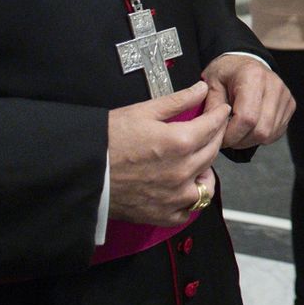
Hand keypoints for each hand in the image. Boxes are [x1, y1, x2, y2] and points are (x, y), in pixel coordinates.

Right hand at [108, 81, 229, 225]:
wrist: (83, 171)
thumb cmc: (107, 140)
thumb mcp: (144, 111)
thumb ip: (178, 100)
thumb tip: (201, 89)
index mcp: (180, 142)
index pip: (213, 126)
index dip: (219, 115)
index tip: (221, 111)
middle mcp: (182, 171)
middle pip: (213, 152)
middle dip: (217, 136)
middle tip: (213, 129)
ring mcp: (173, 196)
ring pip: (206, 185)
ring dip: (206, 172)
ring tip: (198, 162)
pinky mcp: (161, 214)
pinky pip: (187, 212)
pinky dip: (189, 201)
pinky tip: (184, 189)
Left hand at [201, 54, 295, 148]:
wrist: (244, 63)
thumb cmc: (226, 73)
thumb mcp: (211, 85)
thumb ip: (212, 107)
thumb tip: (216, 130)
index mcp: (253, 76)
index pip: (247, 118)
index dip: (232, 134)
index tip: (220, 136)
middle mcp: (274, 85)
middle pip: (261, 129)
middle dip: (241, 141)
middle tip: (227, 137)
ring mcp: (285, 95)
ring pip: (270, 134)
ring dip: (250, 140)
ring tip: (237, 131)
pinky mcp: (290, 104)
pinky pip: (276, 132)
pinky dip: (261, 136)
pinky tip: (249, 127)